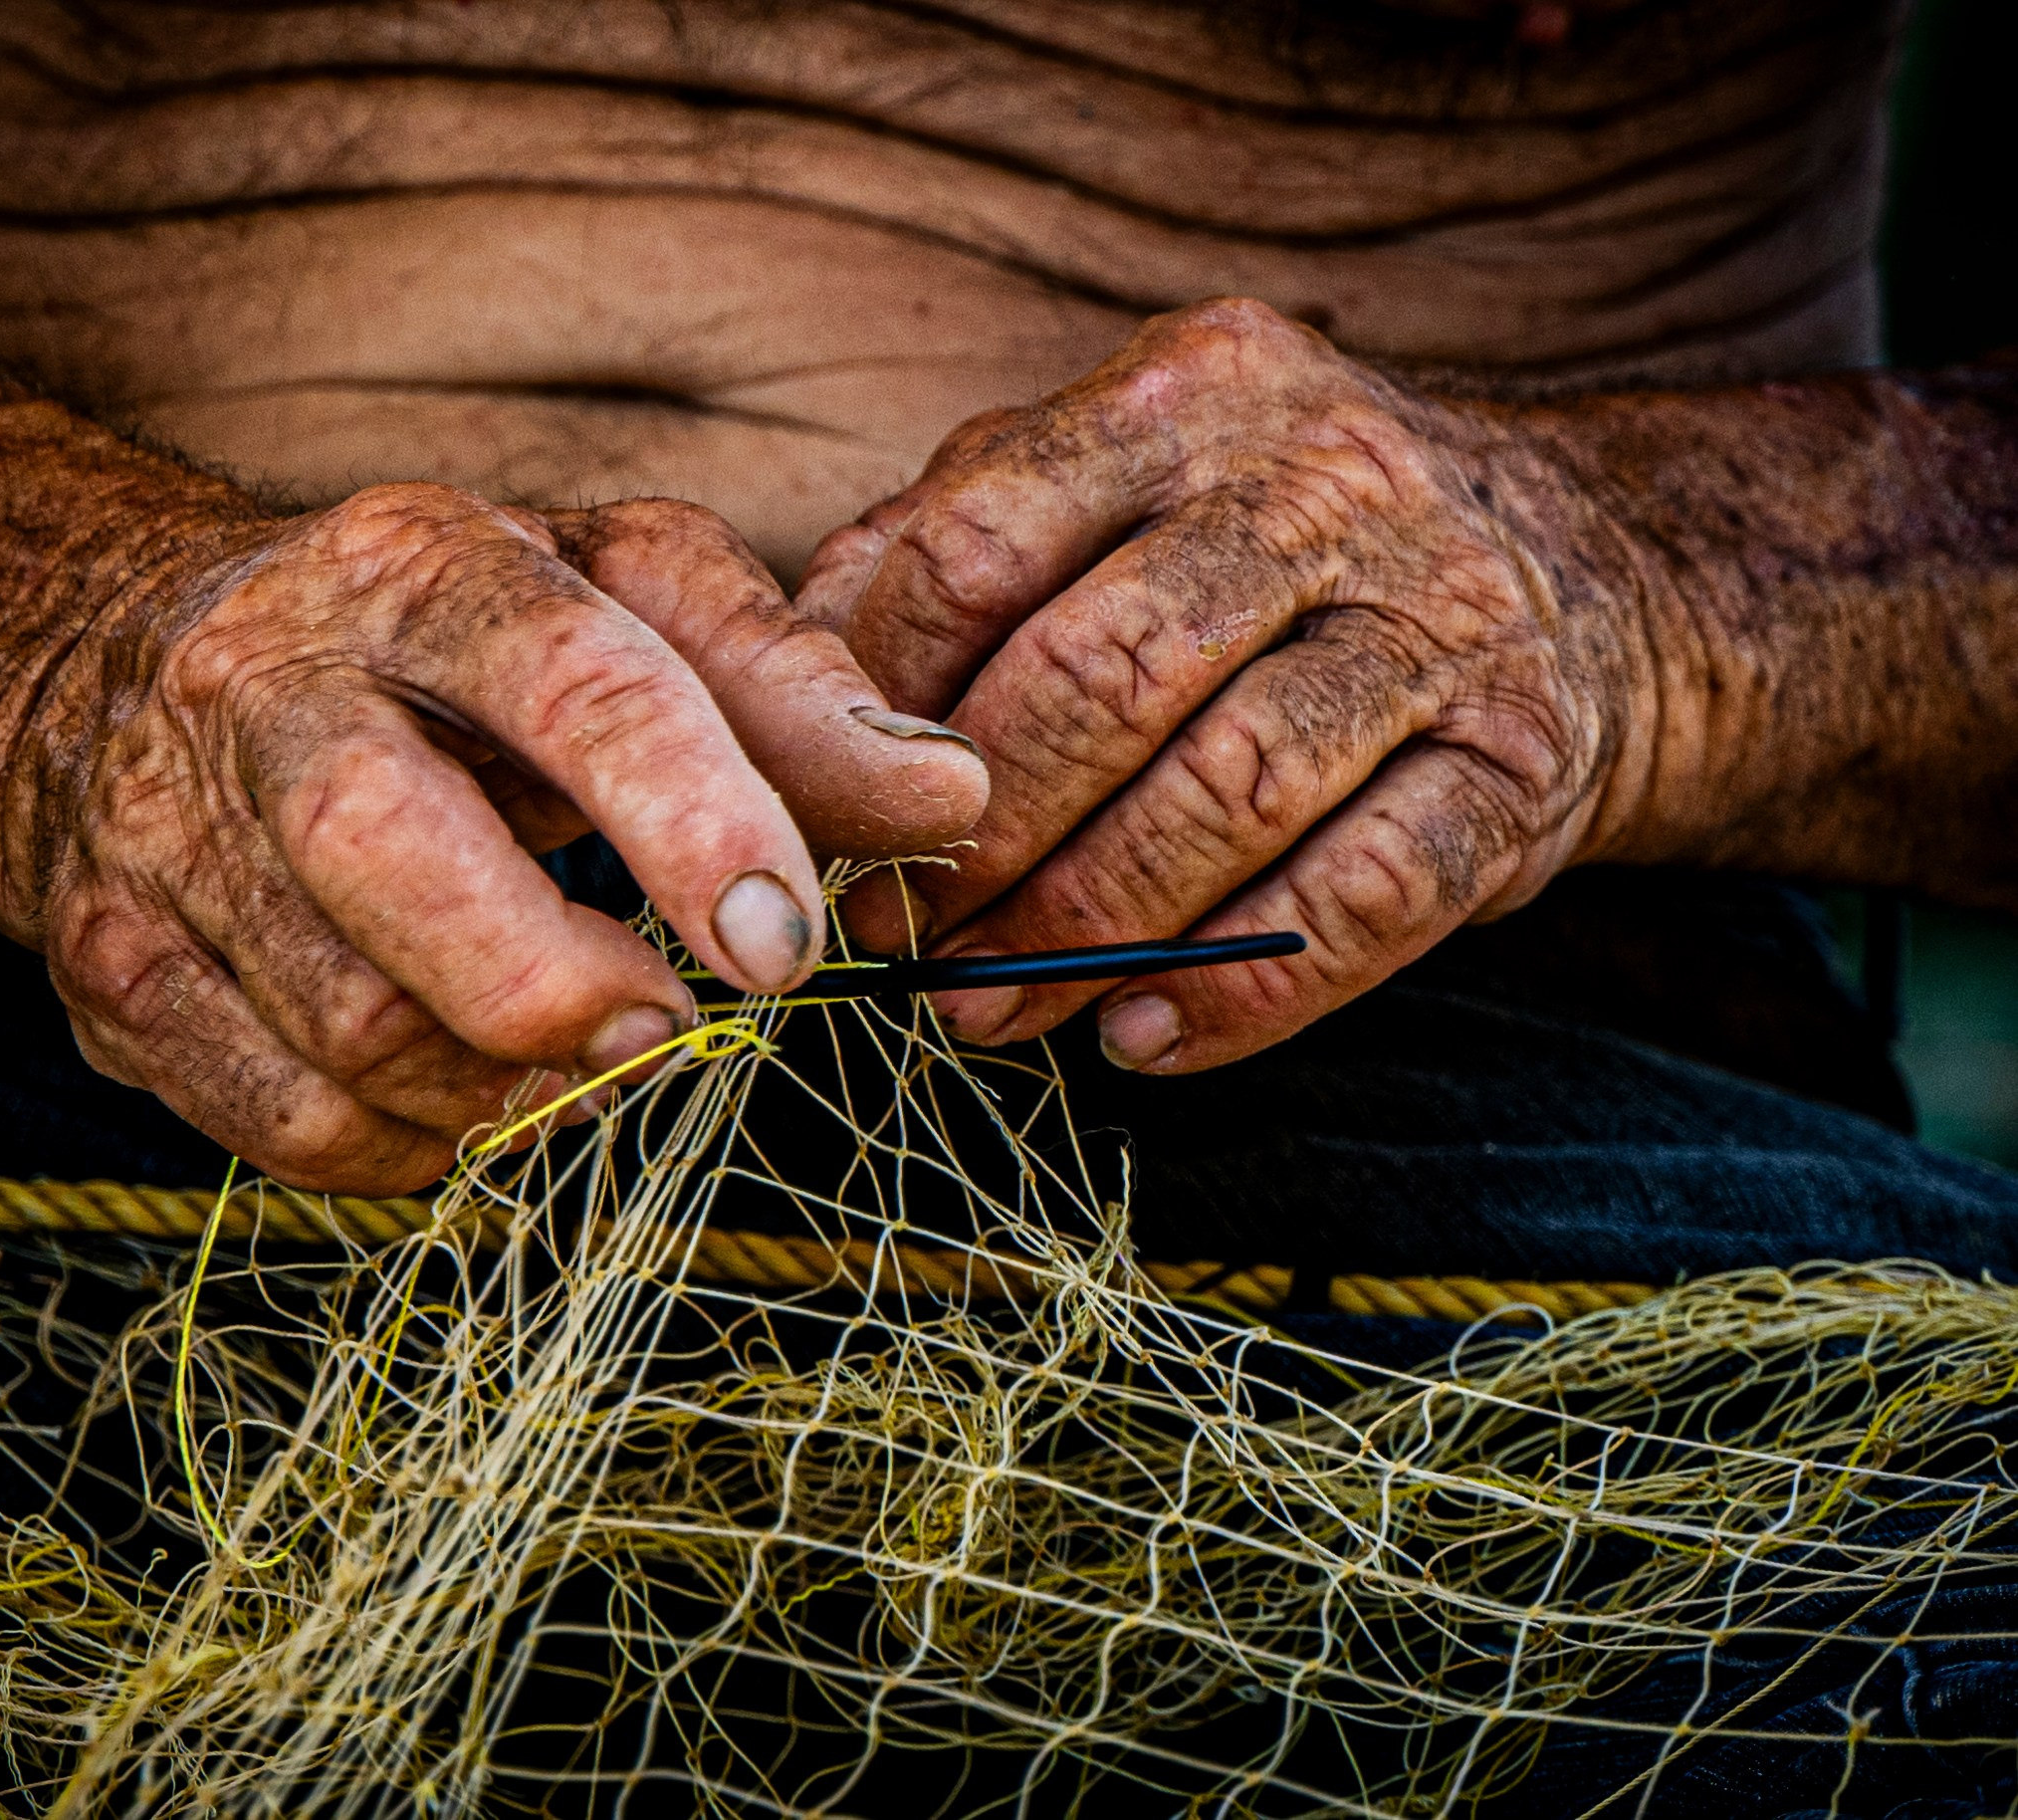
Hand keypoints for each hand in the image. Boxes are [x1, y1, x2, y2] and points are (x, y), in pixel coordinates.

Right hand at [4, 485, 987, 1189]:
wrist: (127, 660)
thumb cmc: (443, 645)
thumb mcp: (616, 603)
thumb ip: (789, 689)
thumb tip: (950, 800)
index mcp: (419, 565)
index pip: (567, 675)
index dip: (690, 814)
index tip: (788, 944)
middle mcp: (264, 681)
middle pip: (393, 854)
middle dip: (558, 983)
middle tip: (665, 1026)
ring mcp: (158, 830)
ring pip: (352, 1027)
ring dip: (509, 1083)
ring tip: (574, 1037)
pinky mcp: (110, 967)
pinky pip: (291, 1124)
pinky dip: (416, 1144)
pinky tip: (462, 1082)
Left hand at [803, 298, 1657, 1072]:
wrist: (1585, 566)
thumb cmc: (1277, 543)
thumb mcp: (1123, 480)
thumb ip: (958, 544)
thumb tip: (788, 678)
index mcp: (1181, 397)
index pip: (974, 548)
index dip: (870, 711)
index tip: (818, 827)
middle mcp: (1319, 479)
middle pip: (1099, 674)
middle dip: (972, 838)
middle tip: (897, 941)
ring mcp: (1439, 615)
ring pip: (1232, 789)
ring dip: (1084, 927)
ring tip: (987, 1010)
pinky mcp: (1525, 756)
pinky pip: (1373, 893)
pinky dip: (1243, 988)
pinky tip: (1144, 1037)